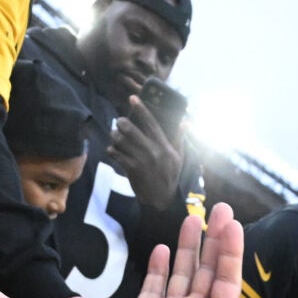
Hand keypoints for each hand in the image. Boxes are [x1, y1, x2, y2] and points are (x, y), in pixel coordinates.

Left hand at [108, 94, 182, 210]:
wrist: (161, 199)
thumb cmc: (170, 177)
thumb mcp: (178, 158)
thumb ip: (179, 139)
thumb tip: (185, 123)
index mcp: (163, 146)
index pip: (151, 123)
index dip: (141, 109)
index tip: (132, 98)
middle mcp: (152, 151)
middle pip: (131, 130)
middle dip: (122, 123)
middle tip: (119, 122)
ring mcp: (141, 160)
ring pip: (121, 141)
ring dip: (115, 136)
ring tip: (115, 136)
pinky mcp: (131, 169)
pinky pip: (116, 154)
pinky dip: (112, 151)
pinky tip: (113, 150)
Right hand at [122, 204, 287, 297]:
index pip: (226, 278)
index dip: (231, 250)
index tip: (233, 221)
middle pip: (206, 270)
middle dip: (213, 239)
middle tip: (219, 208)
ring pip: (181, 274)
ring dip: (187, 247)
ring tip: (192, 219)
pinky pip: (153, 289)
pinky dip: (158, 269)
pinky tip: (163, 249)